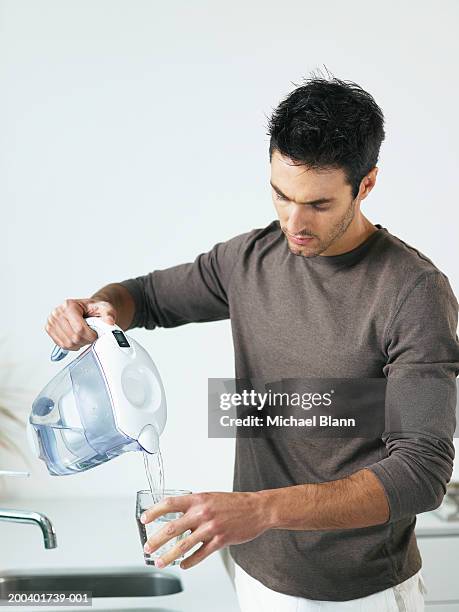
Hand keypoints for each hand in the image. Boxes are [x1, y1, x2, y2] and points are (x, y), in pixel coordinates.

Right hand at [45, 298, 117, 350]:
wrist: (85, 309)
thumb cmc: (92, 309)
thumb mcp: (104, 308)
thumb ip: (109, 313)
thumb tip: (109, 322)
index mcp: (69, 305)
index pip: (79, 329)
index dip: (90, 336)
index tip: (95, 334)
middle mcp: (57, 312)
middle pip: (73, 338)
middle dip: (85, 341)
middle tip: (91, 336)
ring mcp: (51, 321)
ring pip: (67, 343)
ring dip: (79, 344)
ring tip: (84, 337)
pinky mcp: (49, 329)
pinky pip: (61, 345)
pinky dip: (71, 345)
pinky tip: (77, 339)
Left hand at [140, 491, 269, 568]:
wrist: (257, 509)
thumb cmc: (233, 503)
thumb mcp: (210, 497)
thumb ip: (194, 506)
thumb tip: (176, 514)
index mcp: (198, 499)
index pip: (170, 503)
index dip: (154, 511)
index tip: (144, 519)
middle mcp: (203, 512)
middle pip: (173, 527)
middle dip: (156, 539)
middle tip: (147, 547)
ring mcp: (211, 527)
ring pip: (184, 544)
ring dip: (169, 554)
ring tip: (160, 561)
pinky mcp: (220, 540)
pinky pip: (200, 554)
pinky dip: (189, 561)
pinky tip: (183, 564)